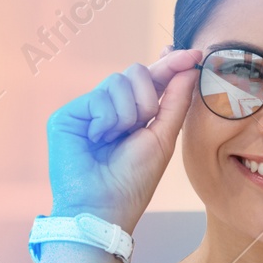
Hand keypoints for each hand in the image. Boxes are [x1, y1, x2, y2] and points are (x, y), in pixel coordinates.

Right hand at [45, 48, 199, 233]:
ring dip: (128, 113)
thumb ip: (176, 101)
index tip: (194, 54)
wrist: (103, 208)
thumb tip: (189, 67)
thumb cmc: (133, 182)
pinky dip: (107, 120)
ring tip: (115, 139)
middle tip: (141, 124)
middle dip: (148, 98)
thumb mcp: (163, 138)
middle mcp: (110, 108)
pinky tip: (98, 139)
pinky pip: (99, 96)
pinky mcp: (68, 115)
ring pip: (118, 80)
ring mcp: (88, 110)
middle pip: (136, 72)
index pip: (152, 80)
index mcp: (133, 114)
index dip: (171, 65)